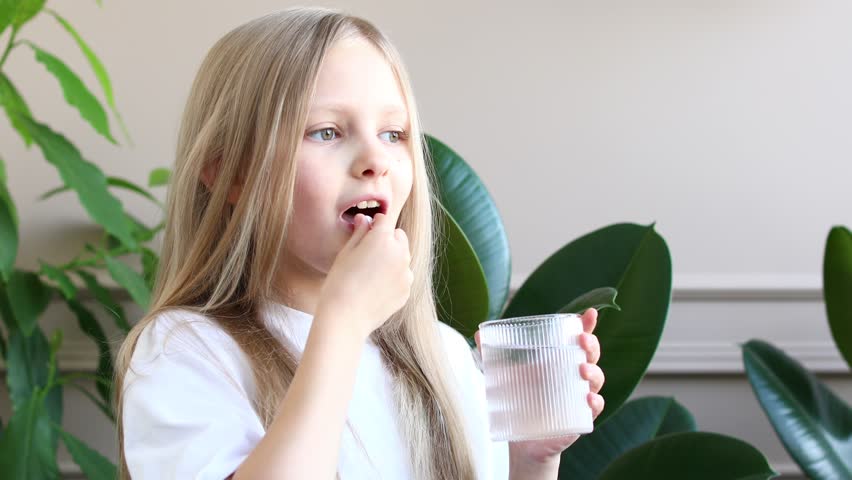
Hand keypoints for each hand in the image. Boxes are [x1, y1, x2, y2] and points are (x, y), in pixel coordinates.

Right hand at [317, 213, 412, 338]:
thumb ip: (359, 233)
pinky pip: (402, 278)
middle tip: (368, 253)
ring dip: (392, 259)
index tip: (366, 230)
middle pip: (399, 237)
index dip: (375, 223)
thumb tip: (365, 219)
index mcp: (383, 239)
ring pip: (402, 258)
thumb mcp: (346, 253)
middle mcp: (400, 253)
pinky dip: (393, 279)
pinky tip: (375, 288)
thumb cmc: (340, 282)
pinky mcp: (407, 291)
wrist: (345, 317)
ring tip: (370, 274)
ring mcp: (406, 274)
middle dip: (387, 240)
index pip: (385, 220)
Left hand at [474, 308, 604, 469]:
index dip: (586, 325)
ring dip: (593, 372)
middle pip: (591, 355)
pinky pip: (595, 408)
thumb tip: (477, 333)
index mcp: (559, 359)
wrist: (521, 440)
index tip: (589, 314)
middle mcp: (573, 375)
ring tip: (582, 370)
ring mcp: (579, 396)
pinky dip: (595, 402)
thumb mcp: (505, 375)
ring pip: (596, 379)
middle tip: (582, 340)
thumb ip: (493, 355)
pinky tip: (588, 399)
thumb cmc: (518, 400)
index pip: (578, 338)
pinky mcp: (580, 417)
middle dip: (591, 344)